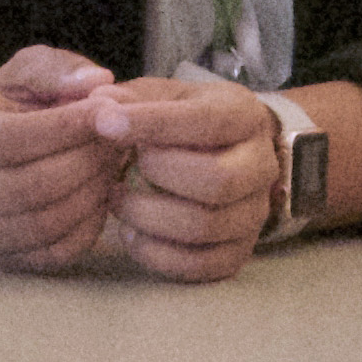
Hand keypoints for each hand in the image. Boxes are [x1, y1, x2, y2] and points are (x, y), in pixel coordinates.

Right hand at [0, 47, 127, 274]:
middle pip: (31, 186)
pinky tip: (101, 194)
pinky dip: (90, 225)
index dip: (68, 127)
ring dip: (93, 192)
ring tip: (113, 163)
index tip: (114, 112)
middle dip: (88, 161)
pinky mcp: (6, 257)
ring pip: (46, 223)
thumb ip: (59, 71)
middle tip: (122, 139)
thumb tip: (98, 82)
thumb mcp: (30, 72)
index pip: (11, 139)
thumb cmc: (17, 106)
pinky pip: (57, 252)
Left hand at [94, 76, 285, 283]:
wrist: (223, 154)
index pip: (205, 121)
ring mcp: (255, 212)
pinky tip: (132, 234)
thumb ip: (131, 98)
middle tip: (119, 171)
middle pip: (218, 180)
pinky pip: (201, 265)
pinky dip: (156, 254)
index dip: (152, 123)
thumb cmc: (183, 123)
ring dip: (147, 217)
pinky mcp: (240, 251)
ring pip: (206, 226)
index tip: (104, 123)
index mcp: (245, 116)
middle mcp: (263, 164)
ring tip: (118, 202)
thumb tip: (99, 105)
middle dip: (157, 176)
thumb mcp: (162, 96)